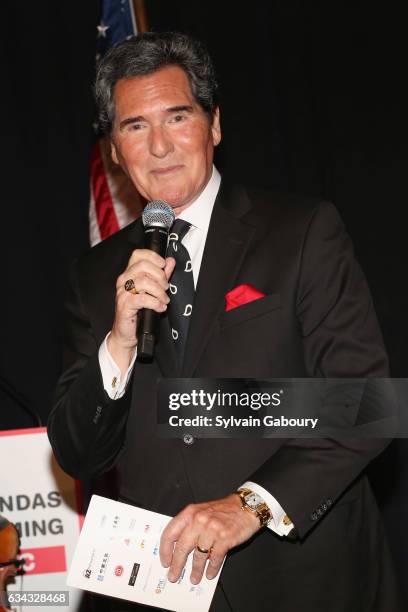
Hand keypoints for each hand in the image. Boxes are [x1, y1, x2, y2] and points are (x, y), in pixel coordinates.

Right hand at [108, 249, 175, 373]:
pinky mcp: (124, 305)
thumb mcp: (152, 290)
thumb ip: (161, 275)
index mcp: (129, 273)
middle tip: (165, 287)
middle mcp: (124, 280)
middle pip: (143, 266)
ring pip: (144, 282)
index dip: (152, 256)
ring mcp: (122, 293)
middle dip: (160, 276)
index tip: (164, 265)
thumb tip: (170, 261)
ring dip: (159, 291)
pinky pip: (143, 299)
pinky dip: (155, 303)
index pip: (138, 255)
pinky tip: (160, 308)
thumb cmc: (139, 311)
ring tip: (164, 300)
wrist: (127, 332)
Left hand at [160, 494, 261, 584]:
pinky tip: (210, 573)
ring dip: (196, 570)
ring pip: (198, 555)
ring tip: (194, 578)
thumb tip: (177, 548)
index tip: (165, 561)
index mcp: (190, 512)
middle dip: (177, 565)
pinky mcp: (225, 538)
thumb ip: (189, 525)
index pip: (170, 533)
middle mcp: (199, 520)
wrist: (246, 506)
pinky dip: (212, 568)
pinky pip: (215, 558)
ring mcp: (212, 529)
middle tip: (173, 575)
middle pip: (182, 547)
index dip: (165, 550)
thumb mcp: (201, 511)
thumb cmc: (223, 510)